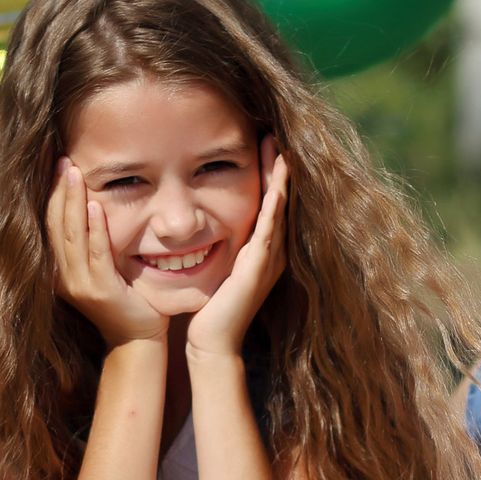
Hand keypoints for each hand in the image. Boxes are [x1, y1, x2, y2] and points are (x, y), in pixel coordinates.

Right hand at [47, 159, 165, 347]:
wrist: (136, 338)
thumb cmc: (122, 300)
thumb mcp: (99, 270)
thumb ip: (88, 245)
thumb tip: (89, 206)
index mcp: (58, 270)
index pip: (49, 225)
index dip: (52, 195)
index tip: (56, 166)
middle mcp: (62, 277)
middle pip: (56, 225)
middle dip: (58, 191)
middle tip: (62, 160)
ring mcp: (80, 285)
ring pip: (72, 235)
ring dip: (72, 202)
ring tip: (74, 173)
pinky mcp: (101, 290)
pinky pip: (97, 254)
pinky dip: (96, 229)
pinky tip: (96, 206)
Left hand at [186, 141, 286, 359]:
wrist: (211, 342)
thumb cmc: (209, 310)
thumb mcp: (215, 269)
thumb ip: (217, 248)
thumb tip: (201, 228)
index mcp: (261, 251)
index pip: (268, 205)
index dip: (267, 177)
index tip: (263, 147)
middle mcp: (270, 253)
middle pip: (278, 202)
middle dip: (276, 169)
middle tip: (274, 137)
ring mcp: (267, 260)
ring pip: (278, 211)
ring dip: (279, 180)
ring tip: (279, 151)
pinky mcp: (258, 268)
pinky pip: (269, 230)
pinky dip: (274, 206)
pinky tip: (276, 187)